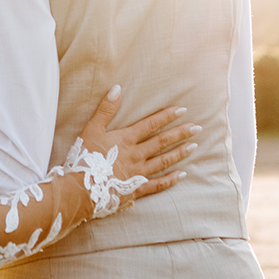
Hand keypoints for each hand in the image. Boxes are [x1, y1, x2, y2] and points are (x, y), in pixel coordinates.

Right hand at [80, 86, 198, 205]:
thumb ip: (105, 109)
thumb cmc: (84, 158)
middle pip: (162, 142)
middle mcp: (136, 155)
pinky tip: (181, 175)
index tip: (183, 110)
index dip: (167, 116)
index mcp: (126, 139)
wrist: (81, 188)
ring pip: (163, 161)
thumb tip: (117, 89)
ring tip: (194, 146)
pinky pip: (157, 184)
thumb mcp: (91, 129)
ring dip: (179, 153)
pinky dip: (170, 180)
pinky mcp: (136, 189)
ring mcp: (138, 173)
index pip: (151, 124)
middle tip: (197, 128)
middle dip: (180, 133)